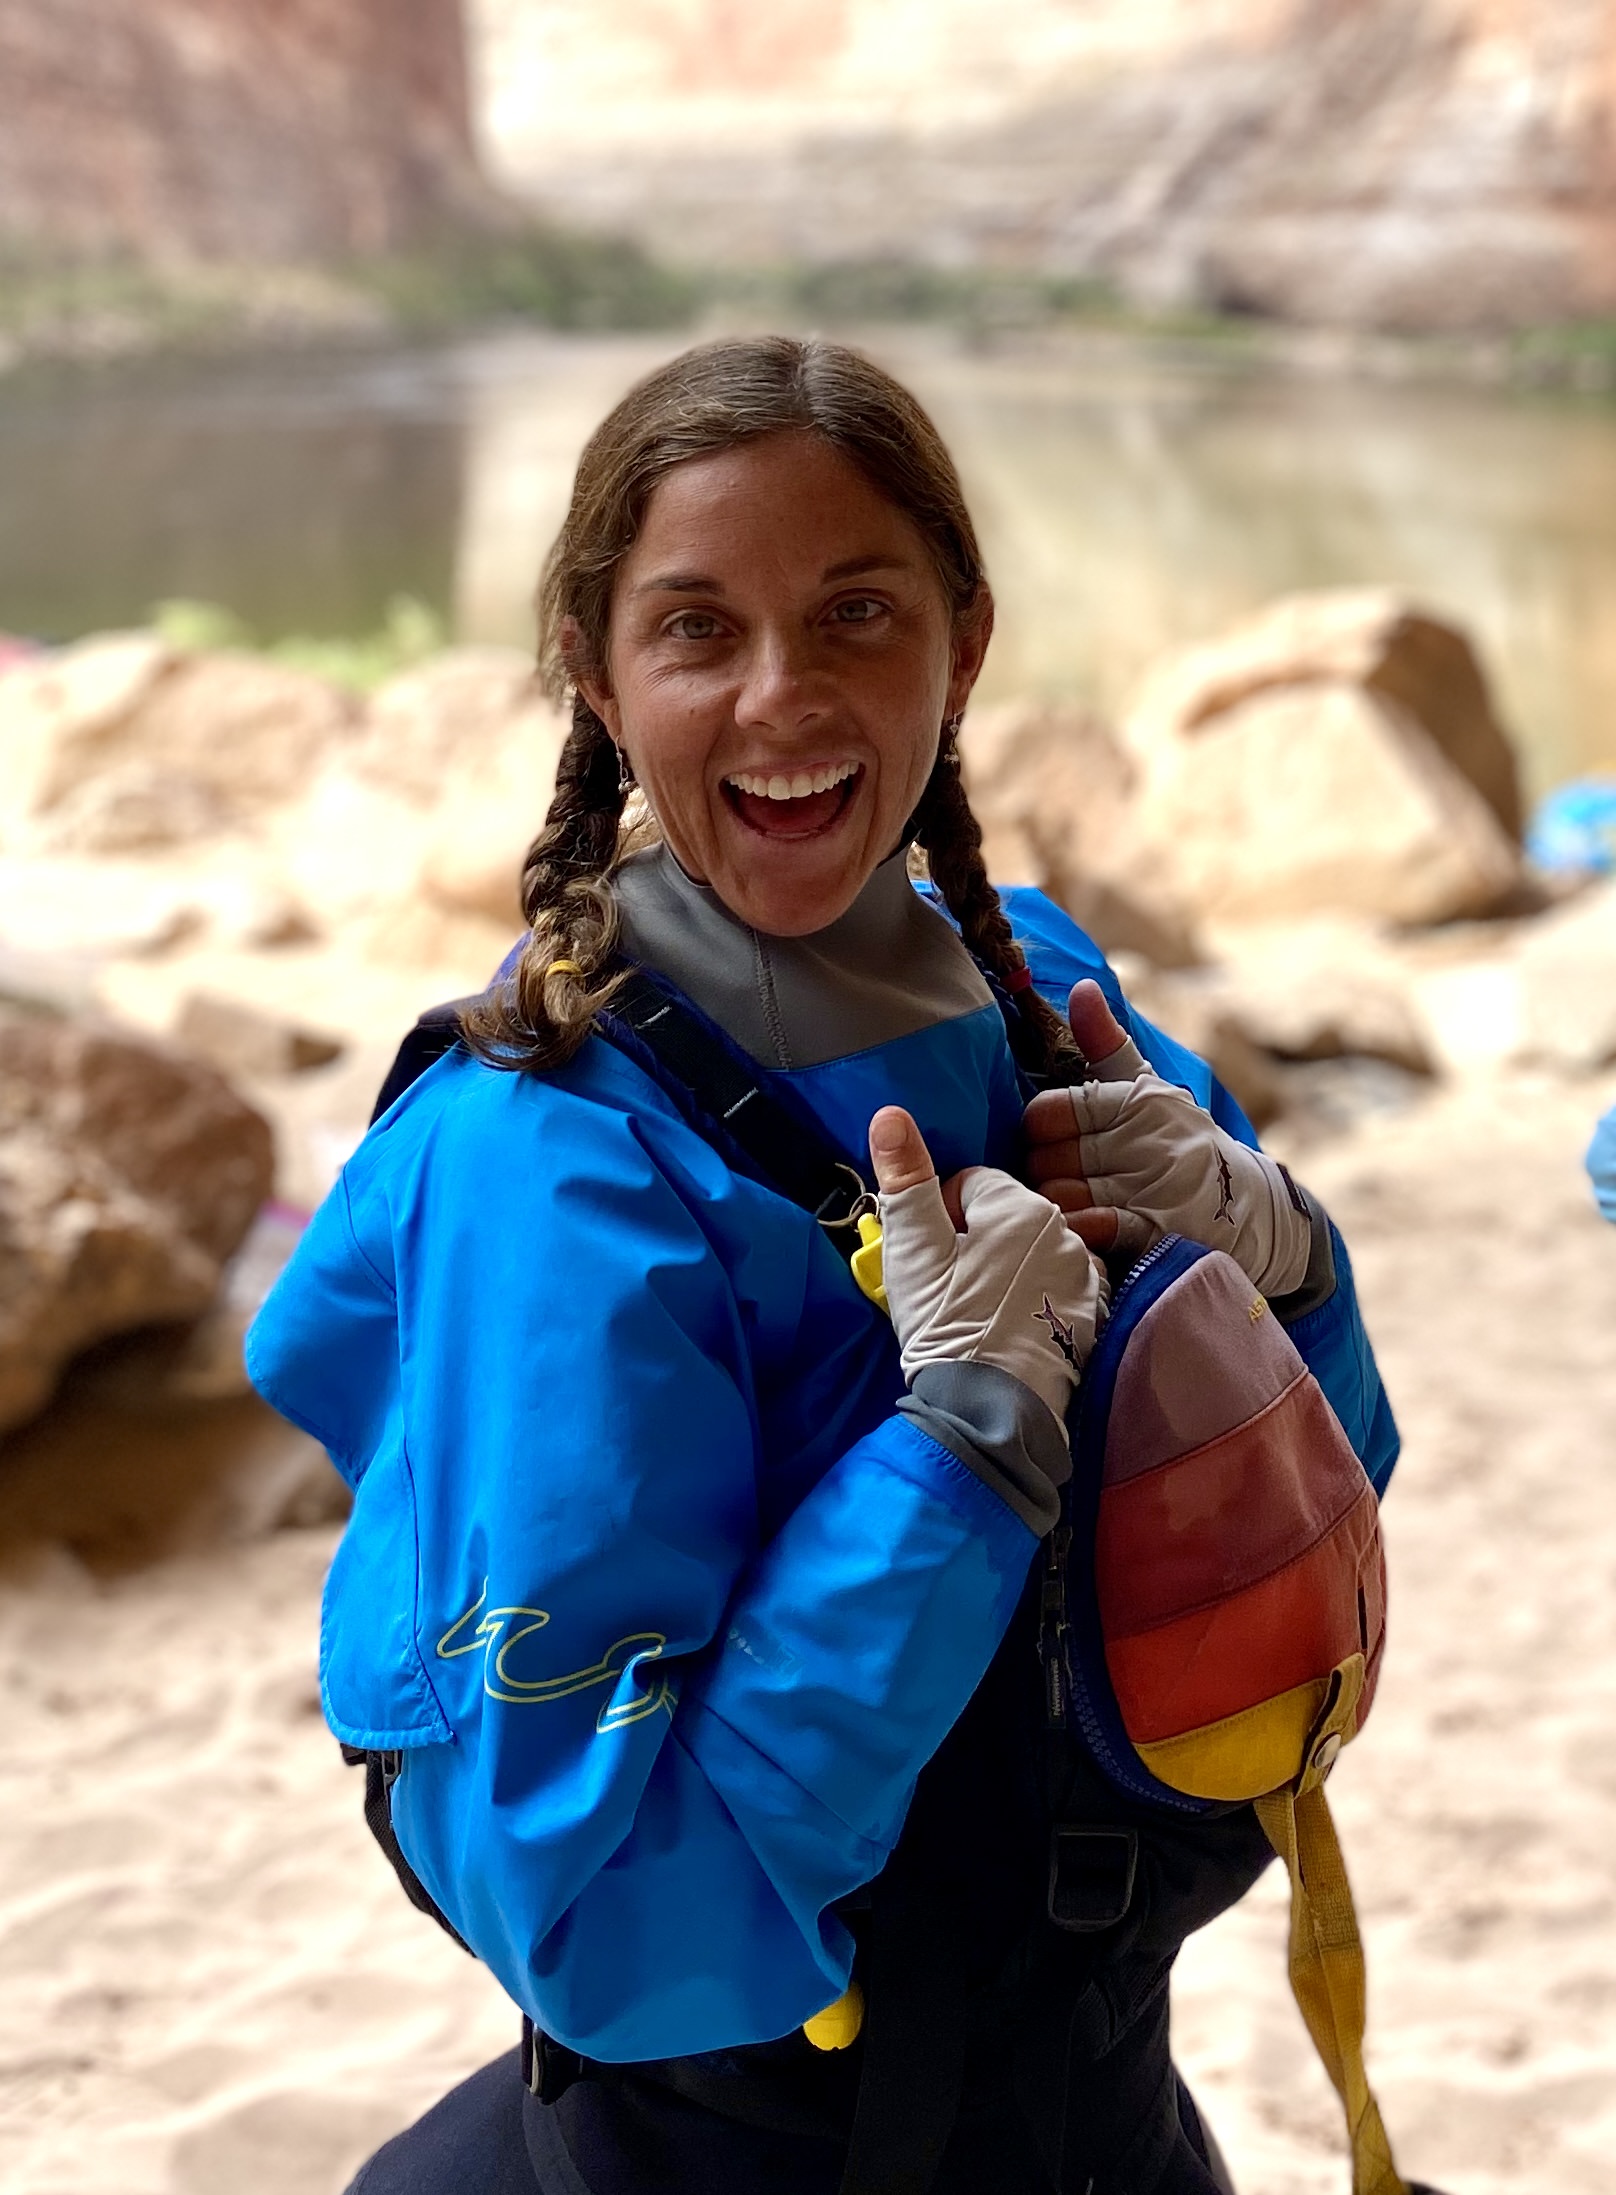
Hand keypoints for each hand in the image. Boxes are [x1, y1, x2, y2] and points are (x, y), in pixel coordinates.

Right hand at [868, 1106, 1106, 1429]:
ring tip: (979, 1312)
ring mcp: (1085, 1275)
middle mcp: (1064, 1231)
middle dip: (976, 1241)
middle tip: (950, 1287)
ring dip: (1007, 1269)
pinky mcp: (1094, 1316)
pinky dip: (1036, 1301)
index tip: (930, 1258)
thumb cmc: (946, 1324)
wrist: (990, 1411)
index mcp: (1019, 1207)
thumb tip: (890, 1113)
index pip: (970, 1184)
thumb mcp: (913, 1252)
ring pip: (1032, 1252)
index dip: (940, 1217)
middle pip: (1005, 1216)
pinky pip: (1057, 1288)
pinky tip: (1011, 1331)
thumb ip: (905, 1179)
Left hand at [1024, 981, 1310, 1297]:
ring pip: (1062, 1195)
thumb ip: (1106, 1043)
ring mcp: (1154, 1188)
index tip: (1049, 1138)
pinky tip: (1079, 1229)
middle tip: (1055, 1177)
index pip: (1050, 1110)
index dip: (1039, 1128)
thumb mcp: (1150, 1090)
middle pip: (1047, 1157)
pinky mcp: (1161, 1234)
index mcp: (1138, 1101)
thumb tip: (1082, 987)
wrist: (1254, 1209)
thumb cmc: (1182, 1142)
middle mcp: (1146, 1141)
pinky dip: (1078, 1229)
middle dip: (1043, 1170)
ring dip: (1055, 1204)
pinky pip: (1096, 1228)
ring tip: (1065, 1205)